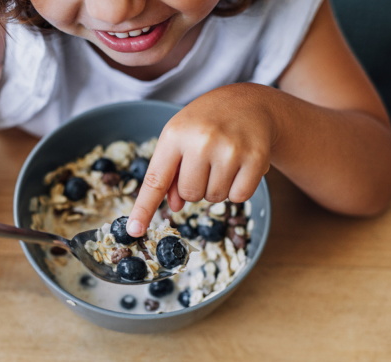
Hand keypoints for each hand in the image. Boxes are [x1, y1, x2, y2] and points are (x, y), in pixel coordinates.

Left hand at [127, 84, 274, 235]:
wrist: (249, 102)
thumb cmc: (207, 123)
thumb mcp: (180, 138)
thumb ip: (171, 172)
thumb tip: (174, 207)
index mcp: (175, 135)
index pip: (156, 180)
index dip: (144, 208)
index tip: (134, 230)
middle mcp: (201, 140)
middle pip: (190, 195)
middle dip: (196, 186)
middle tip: (206, 162)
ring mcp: (230, 149)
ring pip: (214, 198)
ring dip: (217, 187)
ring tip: (223, 160)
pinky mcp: (256, 159)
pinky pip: (239, 196)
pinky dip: (238, 188)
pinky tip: (240, 165)